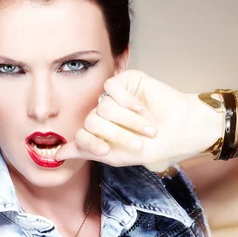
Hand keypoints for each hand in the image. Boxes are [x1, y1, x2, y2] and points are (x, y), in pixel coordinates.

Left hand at [54, 70, 223, 170]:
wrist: (180, 130)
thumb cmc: (151, 146)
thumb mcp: (117, 155)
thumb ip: (87, 152)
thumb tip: (57, 154)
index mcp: (98, 131)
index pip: (81, 135)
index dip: (91, 143)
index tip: (106, 151)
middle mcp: (102, 113)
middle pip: (91, 122)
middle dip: (115, 135)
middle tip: (137, 143)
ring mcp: (113, 96)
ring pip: (103, 107)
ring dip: (127, 122)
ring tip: (147, 128)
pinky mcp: (125, 80)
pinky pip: (112, 88)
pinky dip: (126, 102)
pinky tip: (141, 108)